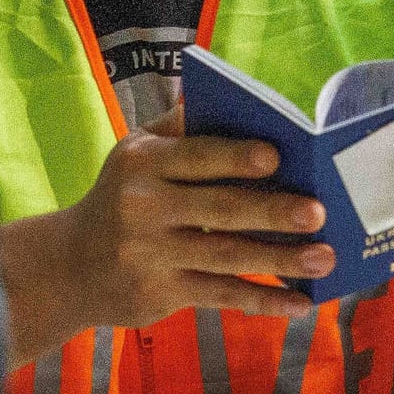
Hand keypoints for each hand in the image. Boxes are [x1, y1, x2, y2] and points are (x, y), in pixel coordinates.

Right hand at [0, 114, 327, 365]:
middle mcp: (142, 208)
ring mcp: (151, 255)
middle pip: (219, 209)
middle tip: (319, 212)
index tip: (277, 156)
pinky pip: (221, 295)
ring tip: (324, 256)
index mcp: (142, 163)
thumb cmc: (119, 197)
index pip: (196, 155)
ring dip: (281, 259)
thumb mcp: (134, 153)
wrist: (68, 266)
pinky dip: (263, 300)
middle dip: (272, 211)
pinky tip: (299, 302)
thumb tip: (219, 91)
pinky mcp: (160, 293)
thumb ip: (178, 126)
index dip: (236, 157)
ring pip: (227, 256)